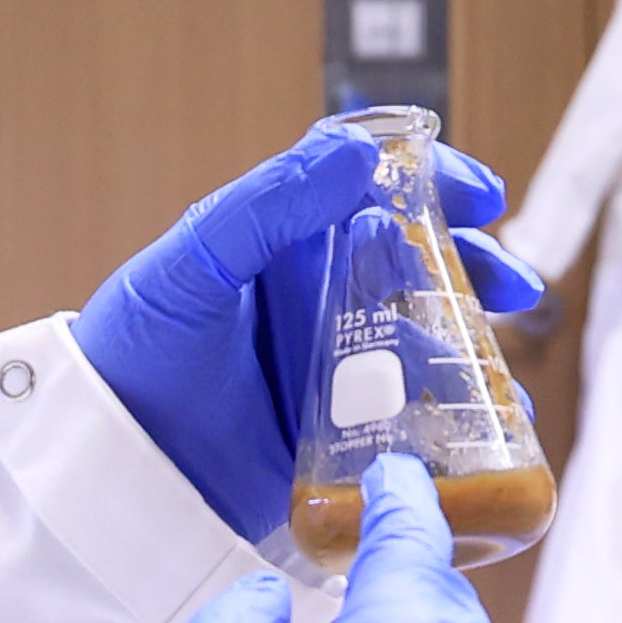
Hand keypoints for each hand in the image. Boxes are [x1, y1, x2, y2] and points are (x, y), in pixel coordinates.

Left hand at [70, 122, 544, 538]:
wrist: (107, 467)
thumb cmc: (133, 354)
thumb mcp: (192, 265)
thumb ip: (267, 205)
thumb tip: (357, 155)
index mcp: (277, 238)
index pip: (365, 183)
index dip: (430, 178)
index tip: (481, 194)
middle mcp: (311, 291)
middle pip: (416, 256)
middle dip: (475, 263)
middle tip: (513, 282)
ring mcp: (330, 358)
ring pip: (425, 331)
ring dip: (476, 335)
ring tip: (500, 360)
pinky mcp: (340, 425)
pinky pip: (414, 406)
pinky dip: (458, 408)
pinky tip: (485, 416)